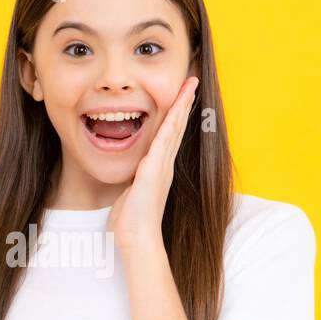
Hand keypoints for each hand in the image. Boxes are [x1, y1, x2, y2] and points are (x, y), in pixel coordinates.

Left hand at [108, 75, 198, 251]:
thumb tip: (128, 177)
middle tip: (191, 82)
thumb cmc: (132, 221)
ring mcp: (162, 167)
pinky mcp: (155, 171)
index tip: (181, 97)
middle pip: (177, 127)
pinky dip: (171, 123)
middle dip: (184, 103)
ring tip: (189, 86)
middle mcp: (164, 165)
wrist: (137, 238)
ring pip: (174, 129)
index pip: (169, 135)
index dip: (175, 114)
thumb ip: (132, 181)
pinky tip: (175, 108)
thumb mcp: (130, 193)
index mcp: (159, 168)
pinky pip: (164, 142)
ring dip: (182, 106)